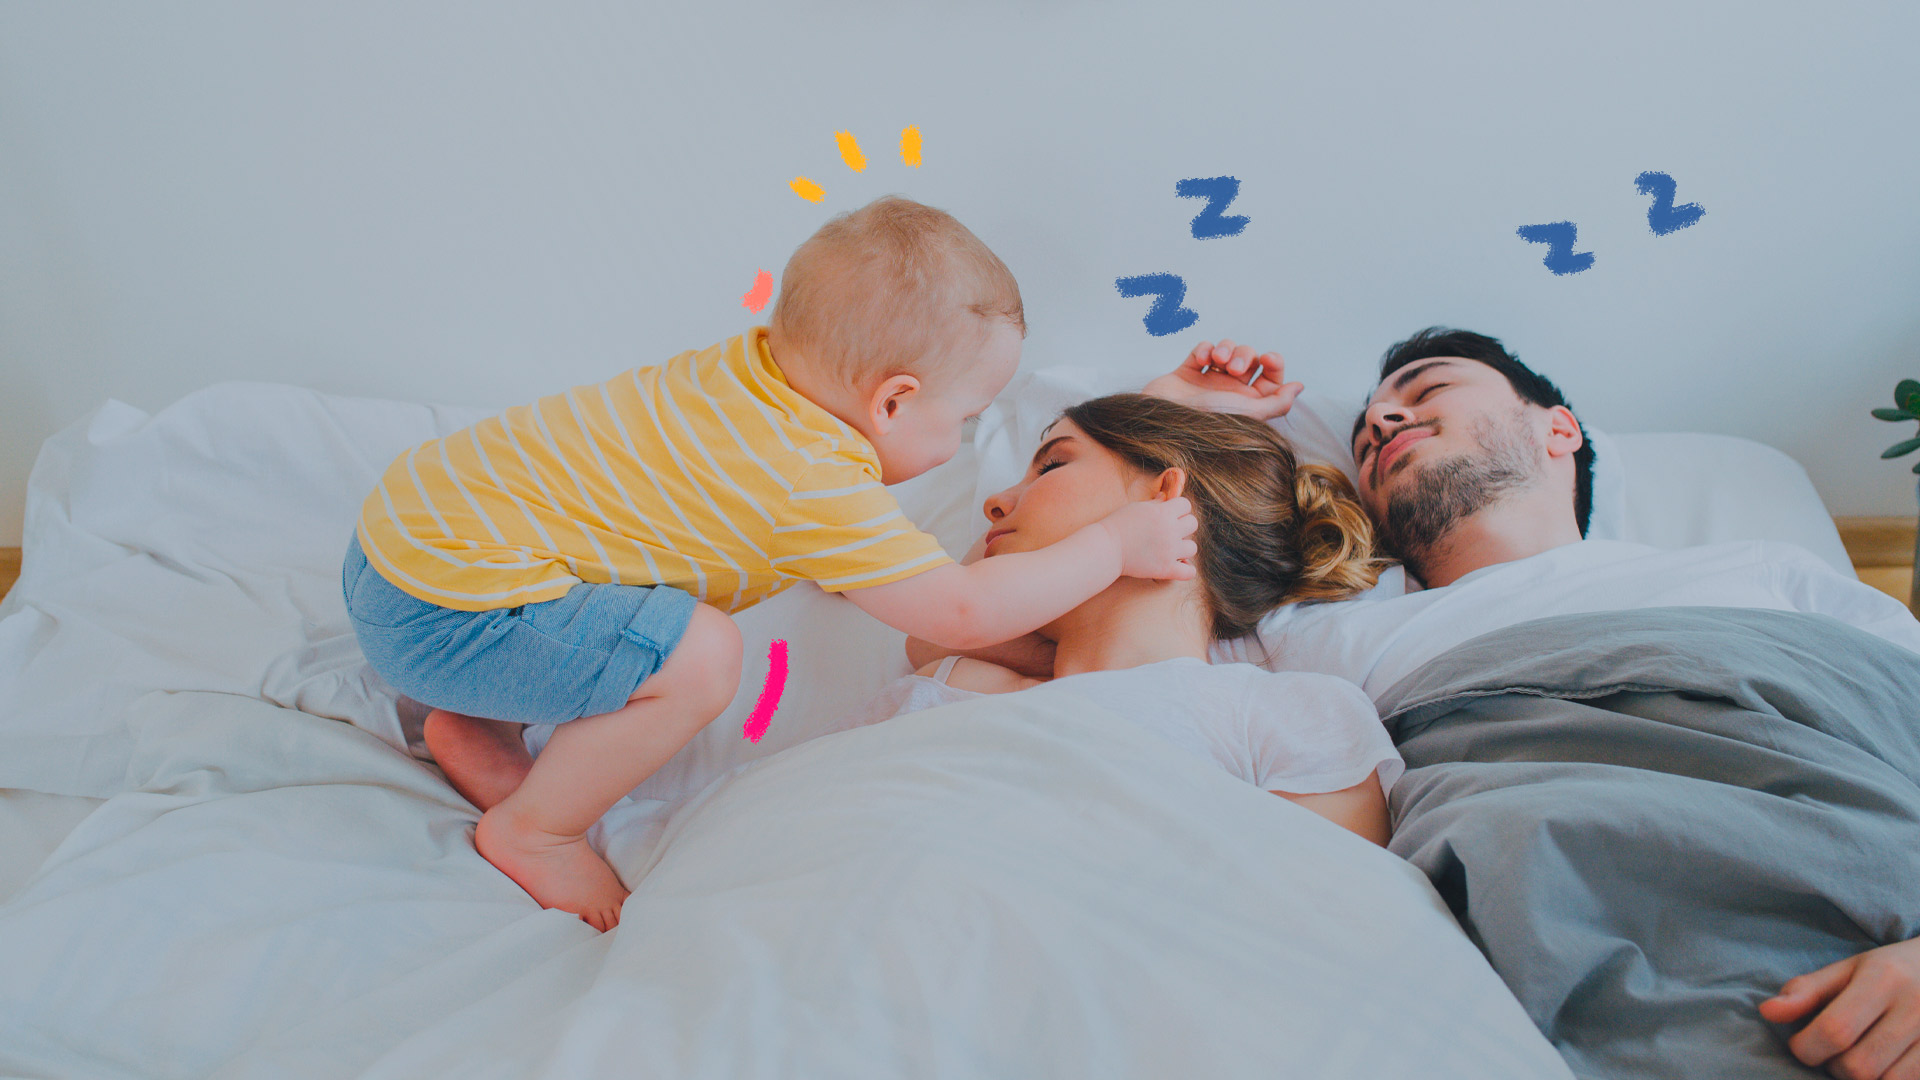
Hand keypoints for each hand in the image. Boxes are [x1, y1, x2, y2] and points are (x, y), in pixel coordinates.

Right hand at [1098, 497, 1197, 580]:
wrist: (1106, 548)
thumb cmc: (1118, 525)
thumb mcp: (1136, 508)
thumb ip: (1155, 504)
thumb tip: (1165, 498)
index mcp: (1163, 513)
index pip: (1186, 505)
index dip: (1178, 508)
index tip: (1168, 514)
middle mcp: (1170, 531)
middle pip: (1193, 523)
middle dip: (1183, 525)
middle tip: (1169, 531)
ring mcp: (1170, 551)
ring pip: (1192, 547)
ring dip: (1183, 547)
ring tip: (1170, 548)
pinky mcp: (1166, 569)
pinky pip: (1189, 572)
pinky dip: (1185, 569)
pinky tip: (1176, 565)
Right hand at [1142, 338, 1304, 419]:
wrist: (1164, 423)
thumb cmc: (1208, 421)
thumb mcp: (1251, 414)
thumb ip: (1279, 402)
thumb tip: (1299, 387)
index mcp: (1249, 404)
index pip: (1271, 377)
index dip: (1274, 363)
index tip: (1268, 359)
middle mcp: (1230, 392)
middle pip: (1249, 359)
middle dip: (1244, 355)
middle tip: (1233, 369)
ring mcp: (1207, 382)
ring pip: (1227, 351)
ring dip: (1225, 349)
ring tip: (1217, 361)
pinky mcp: (1186, 374)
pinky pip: (1202, 350)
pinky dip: (1205, 349)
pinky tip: (1202, 360)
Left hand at [1760, 937, 1919, 1078]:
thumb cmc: (1888, 971)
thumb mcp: (1847, 970)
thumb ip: (1806, 991)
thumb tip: (1766, 1012)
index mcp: (1883, 979)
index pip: (1835, 1029)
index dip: (1806, 1047)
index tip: (1800, 1045)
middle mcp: (1915, 1008)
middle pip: (1859, 1065)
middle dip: (1833, 1066)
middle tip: (1831, 1053)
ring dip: (1860, 1079)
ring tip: (1856, 1058)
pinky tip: (1880, 1065)